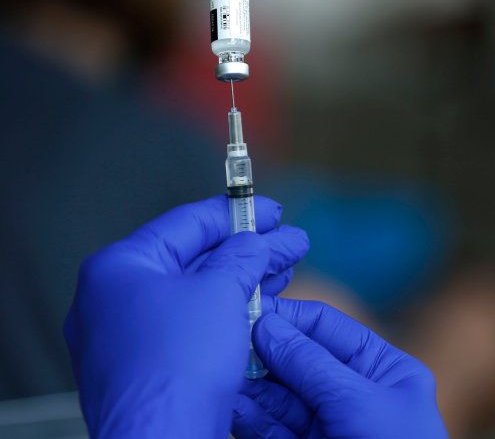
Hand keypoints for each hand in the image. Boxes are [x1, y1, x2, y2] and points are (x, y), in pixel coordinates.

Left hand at [64, 196, 309, 437]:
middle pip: (192, 261)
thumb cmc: (180, 364)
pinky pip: (190, 331)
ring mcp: (126, 340)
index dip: (239, 213)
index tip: (275, 213)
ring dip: (244, 284)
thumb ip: (242, 256)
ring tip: (284, 276)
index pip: (187, 223)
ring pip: (195, 298)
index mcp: (118, 268)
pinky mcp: (146, 372)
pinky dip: (226, 318)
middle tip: (290, 245)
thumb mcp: (220, 291)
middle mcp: (113, 301)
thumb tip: (257, 243)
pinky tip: (261, 314)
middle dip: (248, 252)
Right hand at [231, 297, 447, 438]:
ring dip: (249, 387)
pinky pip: (271, 431)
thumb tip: (267, 324)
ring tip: (218, 373)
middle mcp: (354, 395)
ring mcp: (328, 428)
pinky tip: (229, 406)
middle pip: (298, 362)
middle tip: (222, 341)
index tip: (247, 309)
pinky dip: (248, 419)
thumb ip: (311, 364)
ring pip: (279, 399)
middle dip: (262, 353)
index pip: (328, 329)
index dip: (288, 317)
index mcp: (382, 371)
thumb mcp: (358, 402)